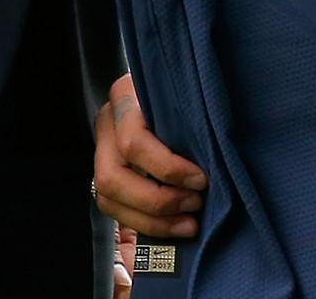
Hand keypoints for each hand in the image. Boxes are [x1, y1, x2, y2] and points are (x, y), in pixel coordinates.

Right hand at [92, 73, 204, 241]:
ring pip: (108, 199)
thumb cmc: (186, 95)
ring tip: (188, 223)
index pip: (133, 142)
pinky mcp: (107, 175)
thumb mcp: (188, 98)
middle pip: (112, 178)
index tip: (201, 179)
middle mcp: (106, 124)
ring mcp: (102, 151)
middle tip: (194, 203)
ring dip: (152, 221)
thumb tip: (213, 169)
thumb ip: (193, 123)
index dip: (167, 168)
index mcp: (125, 97)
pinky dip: (146, 225)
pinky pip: (115, 210)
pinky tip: (174, 226)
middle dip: (157, 201)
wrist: (171, 89)